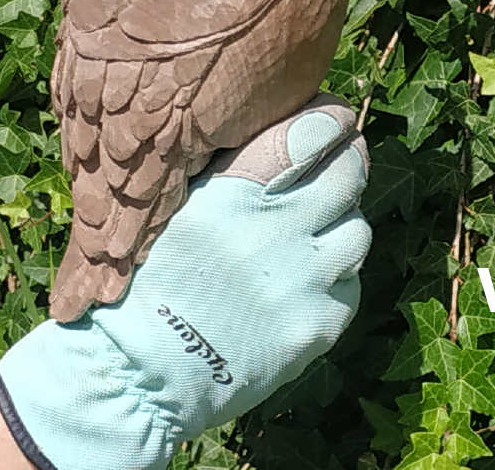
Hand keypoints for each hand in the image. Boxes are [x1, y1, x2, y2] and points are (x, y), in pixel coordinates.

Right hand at [0, 96, 369, 469]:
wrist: (136, 376)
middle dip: (348, 161)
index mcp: (230, 194)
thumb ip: (226, 174)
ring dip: (342, 223)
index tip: (332, 118)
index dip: (329, 119)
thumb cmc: (145, 286)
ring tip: (316, 230)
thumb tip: (284, 132)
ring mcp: (301, 281)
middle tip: (340, 161)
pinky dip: (335, 278)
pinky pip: (350, 285)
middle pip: (347, 174)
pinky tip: (305, 281)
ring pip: (357, 230)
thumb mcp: (169, 211)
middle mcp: (273, 231)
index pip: (309, 132)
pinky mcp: (317, 326)